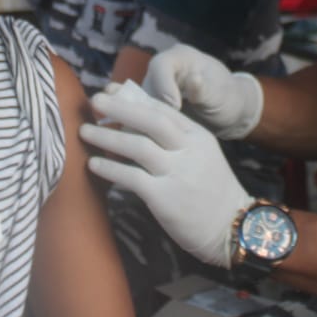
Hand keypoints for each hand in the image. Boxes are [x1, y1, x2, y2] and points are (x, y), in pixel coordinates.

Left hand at [82, 82, 252, 268]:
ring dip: (108, 137)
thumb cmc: (210, 191)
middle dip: (120, 107)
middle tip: (94, 100)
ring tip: (85, 131)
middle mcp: (189, 150)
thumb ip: (175, 140)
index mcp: (198, 136)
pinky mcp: (166, 198)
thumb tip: (133, 124)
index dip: (134, 98)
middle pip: (151, 121)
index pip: (163, 109)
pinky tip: (93, 165)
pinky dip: (110, 169)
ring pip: (139, 147)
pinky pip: (132, 178)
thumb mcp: (201, 156)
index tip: (111, 89)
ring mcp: (178, 173)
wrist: (232, 227)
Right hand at [141, 44, 263, 139]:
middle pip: (145, 83)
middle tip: (161, 128)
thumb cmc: (227, 98)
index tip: (175, 107)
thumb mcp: (219, 95)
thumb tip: (193, 79)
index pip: (160, 66)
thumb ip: (203, 89)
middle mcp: (163, 68)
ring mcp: (155, 85)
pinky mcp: (152, 102)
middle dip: (150, 106)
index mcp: (180, 56)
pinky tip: (150, 138)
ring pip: (139, 100)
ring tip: (155, 135)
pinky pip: (141, 111)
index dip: (163, 86)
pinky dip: (144, 124)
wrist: (229, 112)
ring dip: (144, 117)